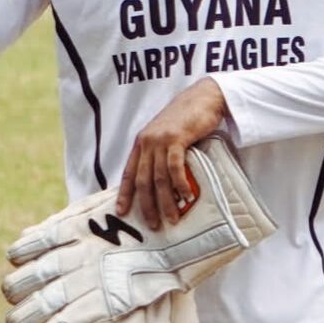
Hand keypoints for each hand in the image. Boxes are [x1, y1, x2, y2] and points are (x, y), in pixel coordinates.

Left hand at [117, 78, 226, 229]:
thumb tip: (161, 182)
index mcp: (141, 143)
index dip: (125, 193)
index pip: (129, 173)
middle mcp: (147, 142)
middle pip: (143, 180)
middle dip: (147, 205)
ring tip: (172, 218)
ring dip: (166, 201)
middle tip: (154, 225)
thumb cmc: (186, 119)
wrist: (202, 97)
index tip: (121, 211)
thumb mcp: (166, 136)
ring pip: (159, 178)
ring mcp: (160, 140)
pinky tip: (186, 197)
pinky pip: (175, 166)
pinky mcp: (176, 138)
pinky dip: (179, 184)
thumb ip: (160, 154)